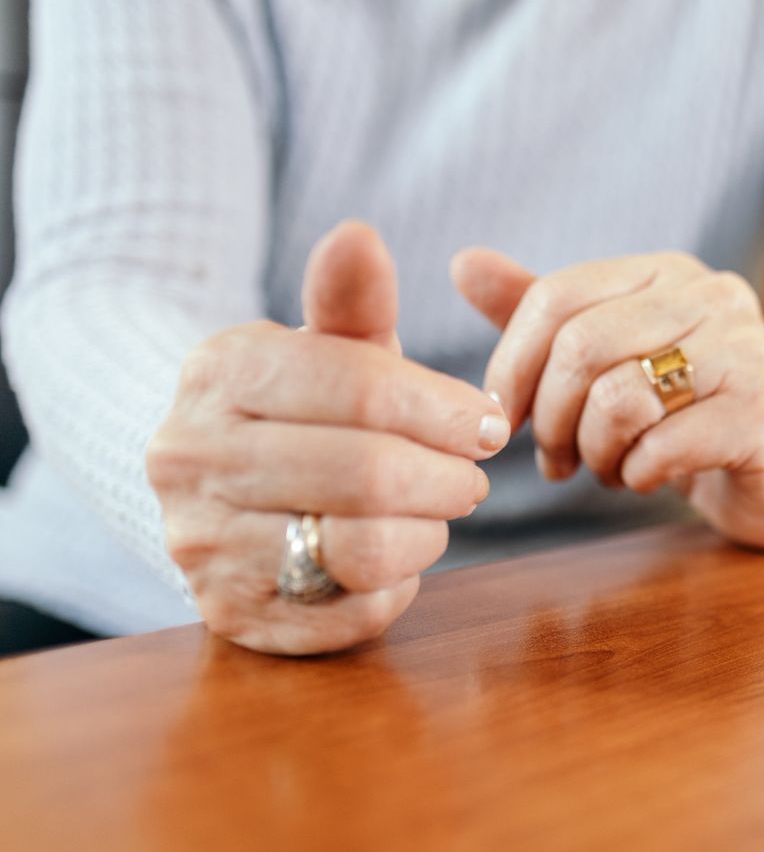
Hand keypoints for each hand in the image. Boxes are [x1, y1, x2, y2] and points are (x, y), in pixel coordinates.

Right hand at [147, 223, 504, 654]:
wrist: (217, 487)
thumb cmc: (302, 408)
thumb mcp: (328, 348)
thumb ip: (351, 299)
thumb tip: (358, 234)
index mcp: (219, 372)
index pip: (362, 387)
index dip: (444, 409)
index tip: (486, 422)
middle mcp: (189, 456)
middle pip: (370, 474)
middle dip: (447, 477)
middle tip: (470, 476)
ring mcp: (201, 544)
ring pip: (366, 549)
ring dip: (425, 533)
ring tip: (430, 511)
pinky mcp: (232, 616)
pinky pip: (353, 614)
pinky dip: (396, 588)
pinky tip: (390, 558)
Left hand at [450, 249, 763, 550]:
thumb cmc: (682, 411)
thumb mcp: (609, 358)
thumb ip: (543, 315)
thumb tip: (461, 262)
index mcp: (667, 271)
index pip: (558, 296)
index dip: (512, 364)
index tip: (504, 417)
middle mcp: (713, 297)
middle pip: (582, 348)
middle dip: (550, 419)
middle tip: (553, 461)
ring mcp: (749, 353)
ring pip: (619, 399)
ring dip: (594, 452)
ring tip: (607, 469)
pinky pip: (666, 446)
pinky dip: (637, 473)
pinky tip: (645, 478)